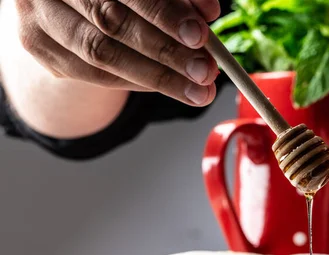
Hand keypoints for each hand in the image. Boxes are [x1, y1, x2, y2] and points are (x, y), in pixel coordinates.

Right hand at [11, 0, 219, 105]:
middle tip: (205, 71)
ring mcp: (37, 18)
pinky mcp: (40, 49)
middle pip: (110, 22)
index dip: (164, 13)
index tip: (200, 35)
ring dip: (157, 77)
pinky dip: (136, 82)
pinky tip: (168, 86)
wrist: (69, 2)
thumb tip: (208, 12)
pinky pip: (94, 75)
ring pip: (100, 55)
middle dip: (165, 51)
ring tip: (196, 90)